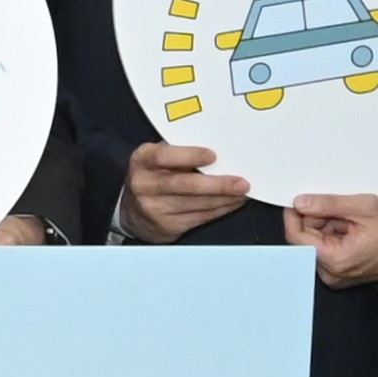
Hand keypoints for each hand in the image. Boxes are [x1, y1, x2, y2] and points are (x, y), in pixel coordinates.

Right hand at [122, 140, 250, 240]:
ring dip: (225, 198)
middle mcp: (144, 185)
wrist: (134, 211)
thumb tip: (220, 151)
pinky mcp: (168, 225)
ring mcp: (154, 208)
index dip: (190, 156)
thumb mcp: (158, 158)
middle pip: (185, 185)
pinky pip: (201, 217)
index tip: (213, 156)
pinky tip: (232, 202)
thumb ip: (180, 152)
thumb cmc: (154, 176)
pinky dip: (221, 209)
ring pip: (197, 204)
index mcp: (142, 160)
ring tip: (243, 191)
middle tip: (241, 183)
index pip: (164, 157)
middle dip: (217, 185)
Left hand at [285, 190, 377, 289]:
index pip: (296, 238)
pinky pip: (329, 250)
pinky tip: (353, 227)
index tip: (298, 201)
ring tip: (352, 218)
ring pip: (318, 244)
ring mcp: (338, 275)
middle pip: (307, 241)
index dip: (294, 216)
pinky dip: (336, 235)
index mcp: (336, 260)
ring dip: (328, 227)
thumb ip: (328, 204)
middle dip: (317, 220)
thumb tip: (301, 203)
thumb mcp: (364, 207)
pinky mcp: (343, 272)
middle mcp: (333, 274)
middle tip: (337, 207)